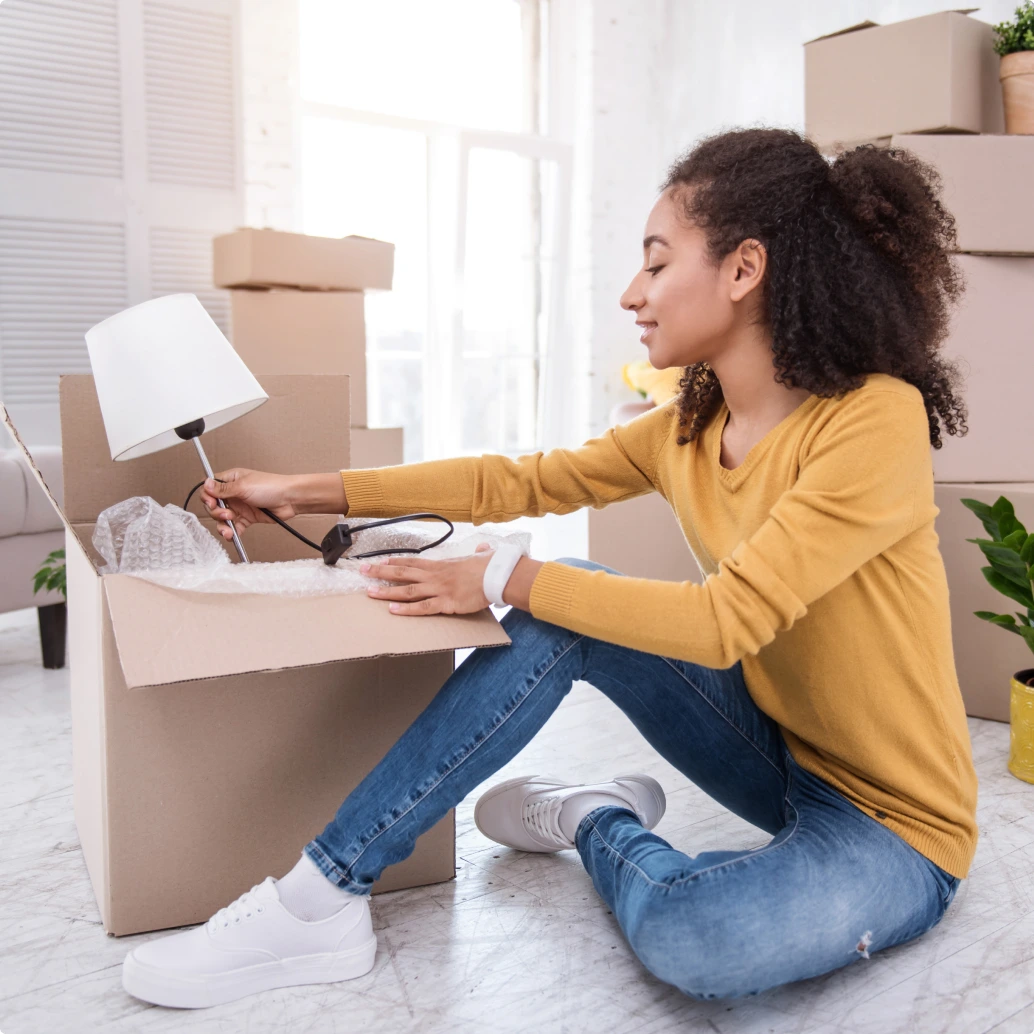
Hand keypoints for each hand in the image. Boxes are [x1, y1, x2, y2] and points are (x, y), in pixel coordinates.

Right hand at [198, 467, 300, 540]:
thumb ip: (223, 489)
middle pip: (215, 505)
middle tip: (226, 515)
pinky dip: (233, 532)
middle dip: (217, 512)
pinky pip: (235, 526)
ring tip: (228, 531)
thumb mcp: (243, 486)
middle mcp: (234, 493)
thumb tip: (205, 484)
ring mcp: (241, 506)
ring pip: (223, 518)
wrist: (290, 499)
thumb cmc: (271, 487)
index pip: (210, 488)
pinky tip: (233, 536)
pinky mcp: (248, 517)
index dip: (207, 497)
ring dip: (223, 525)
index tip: (211, 503)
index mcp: (231, 480)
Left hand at [361, 542, 494, 615]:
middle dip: (382, 572)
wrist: (498, 575)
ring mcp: (439, 589)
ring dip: (387, 591)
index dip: (396, 562)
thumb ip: (480, 553)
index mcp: (442, 565)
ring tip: (370, 592)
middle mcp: (436, 575)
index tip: (381, 561)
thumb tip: (484, 550)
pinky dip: (406, 609)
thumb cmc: (491, 566)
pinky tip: (393, 610)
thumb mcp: (482, 557)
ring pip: (408, 590)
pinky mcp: (446, 603)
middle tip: (364, 571)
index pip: (413, 562)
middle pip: (403, 573)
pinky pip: (422, 607)